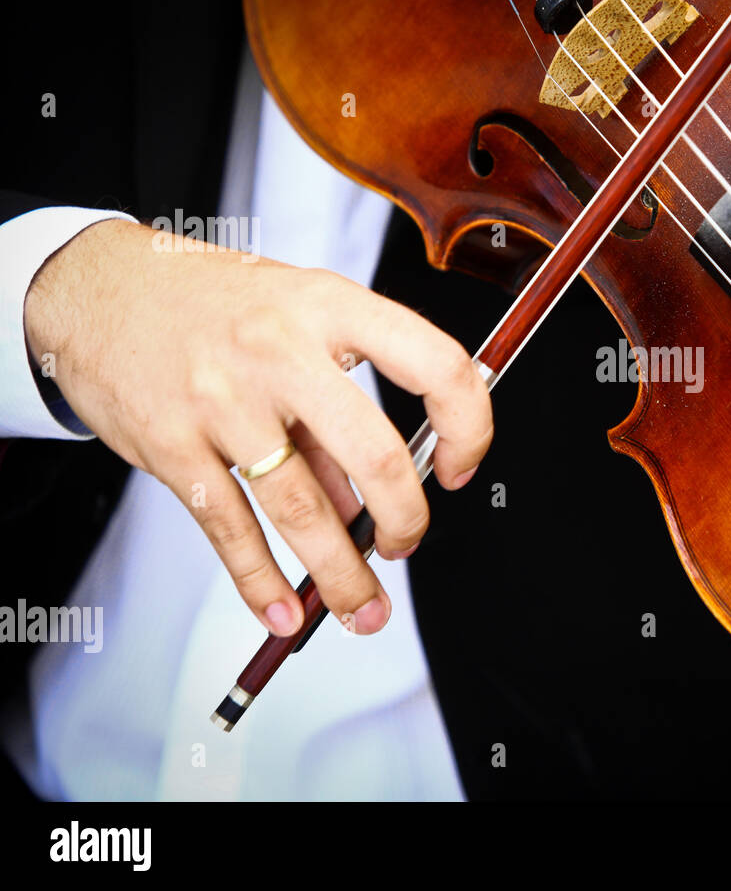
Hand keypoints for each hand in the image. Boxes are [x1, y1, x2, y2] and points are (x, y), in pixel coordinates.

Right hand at [24, 219, 492, 636]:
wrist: (98, 285)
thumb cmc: (214, 303)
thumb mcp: (296, 320)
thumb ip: (337, 407)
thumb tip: (369, 504)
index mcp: (331, 306)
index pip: (435, 364)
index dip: (467, 425)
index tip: (459, 467)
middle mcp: (281, 350)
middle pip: (373, 455)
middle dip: (405, 521)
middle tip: (406, 546)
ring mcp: (222, 398)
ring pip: (301, 507)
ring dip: (340, 575)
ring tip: (362, 609)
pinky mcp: (170, 443)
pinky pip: (228, 528)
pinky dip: (259, 580)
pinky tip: (281, 611)